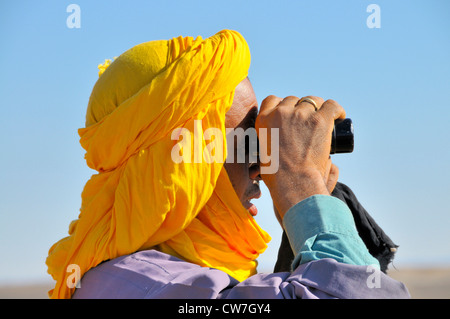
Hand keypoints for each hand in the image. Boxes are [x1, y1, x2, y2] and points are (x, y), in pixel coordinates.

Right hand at [256, 95, 344, 218]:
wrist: (293, 181)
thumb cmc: (278, 175)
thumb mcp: (262, 154)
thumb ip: (266, 144)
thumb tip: (276, 145)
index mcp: (264, 119)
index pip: (272, 100)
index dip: (282, 105)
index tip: (289, 112)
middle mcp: (281, 112)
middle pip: (293, 99)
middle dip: (300, 108)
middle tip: (307, 122)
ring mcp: (301, 114)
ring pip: (313, 101)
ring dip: (318, 108)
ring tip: (324, 120)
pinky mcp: (320, 119)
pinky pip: (332, 106)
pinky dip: (337, 110)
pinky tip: (339, 117)